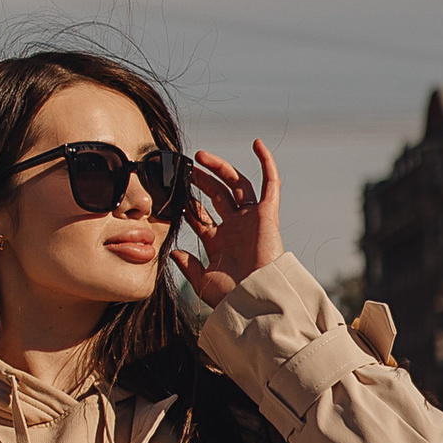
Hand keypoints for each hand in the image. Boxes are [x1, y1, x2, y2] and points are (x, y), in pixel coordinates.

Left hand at [183, 140, 282, 305]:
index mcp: (219, 243)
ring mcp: (251, 219)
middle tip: (187, 168)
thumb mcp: (203, 281)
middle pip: (217, 195)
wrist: (257, 297)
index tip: (173, 192)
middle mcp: (235, 227)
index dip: (188, 203)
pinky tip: (257, 144)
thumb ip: (188, 266)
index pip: (201, 216)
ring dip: (220, 168)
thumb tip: (172, 253)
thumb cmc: (232, 296)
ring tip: (200, 156)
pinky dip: (266, 163)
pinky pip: (270, 183)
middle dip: (201, 180)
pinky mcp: (267, 214)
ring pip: (236, 184)